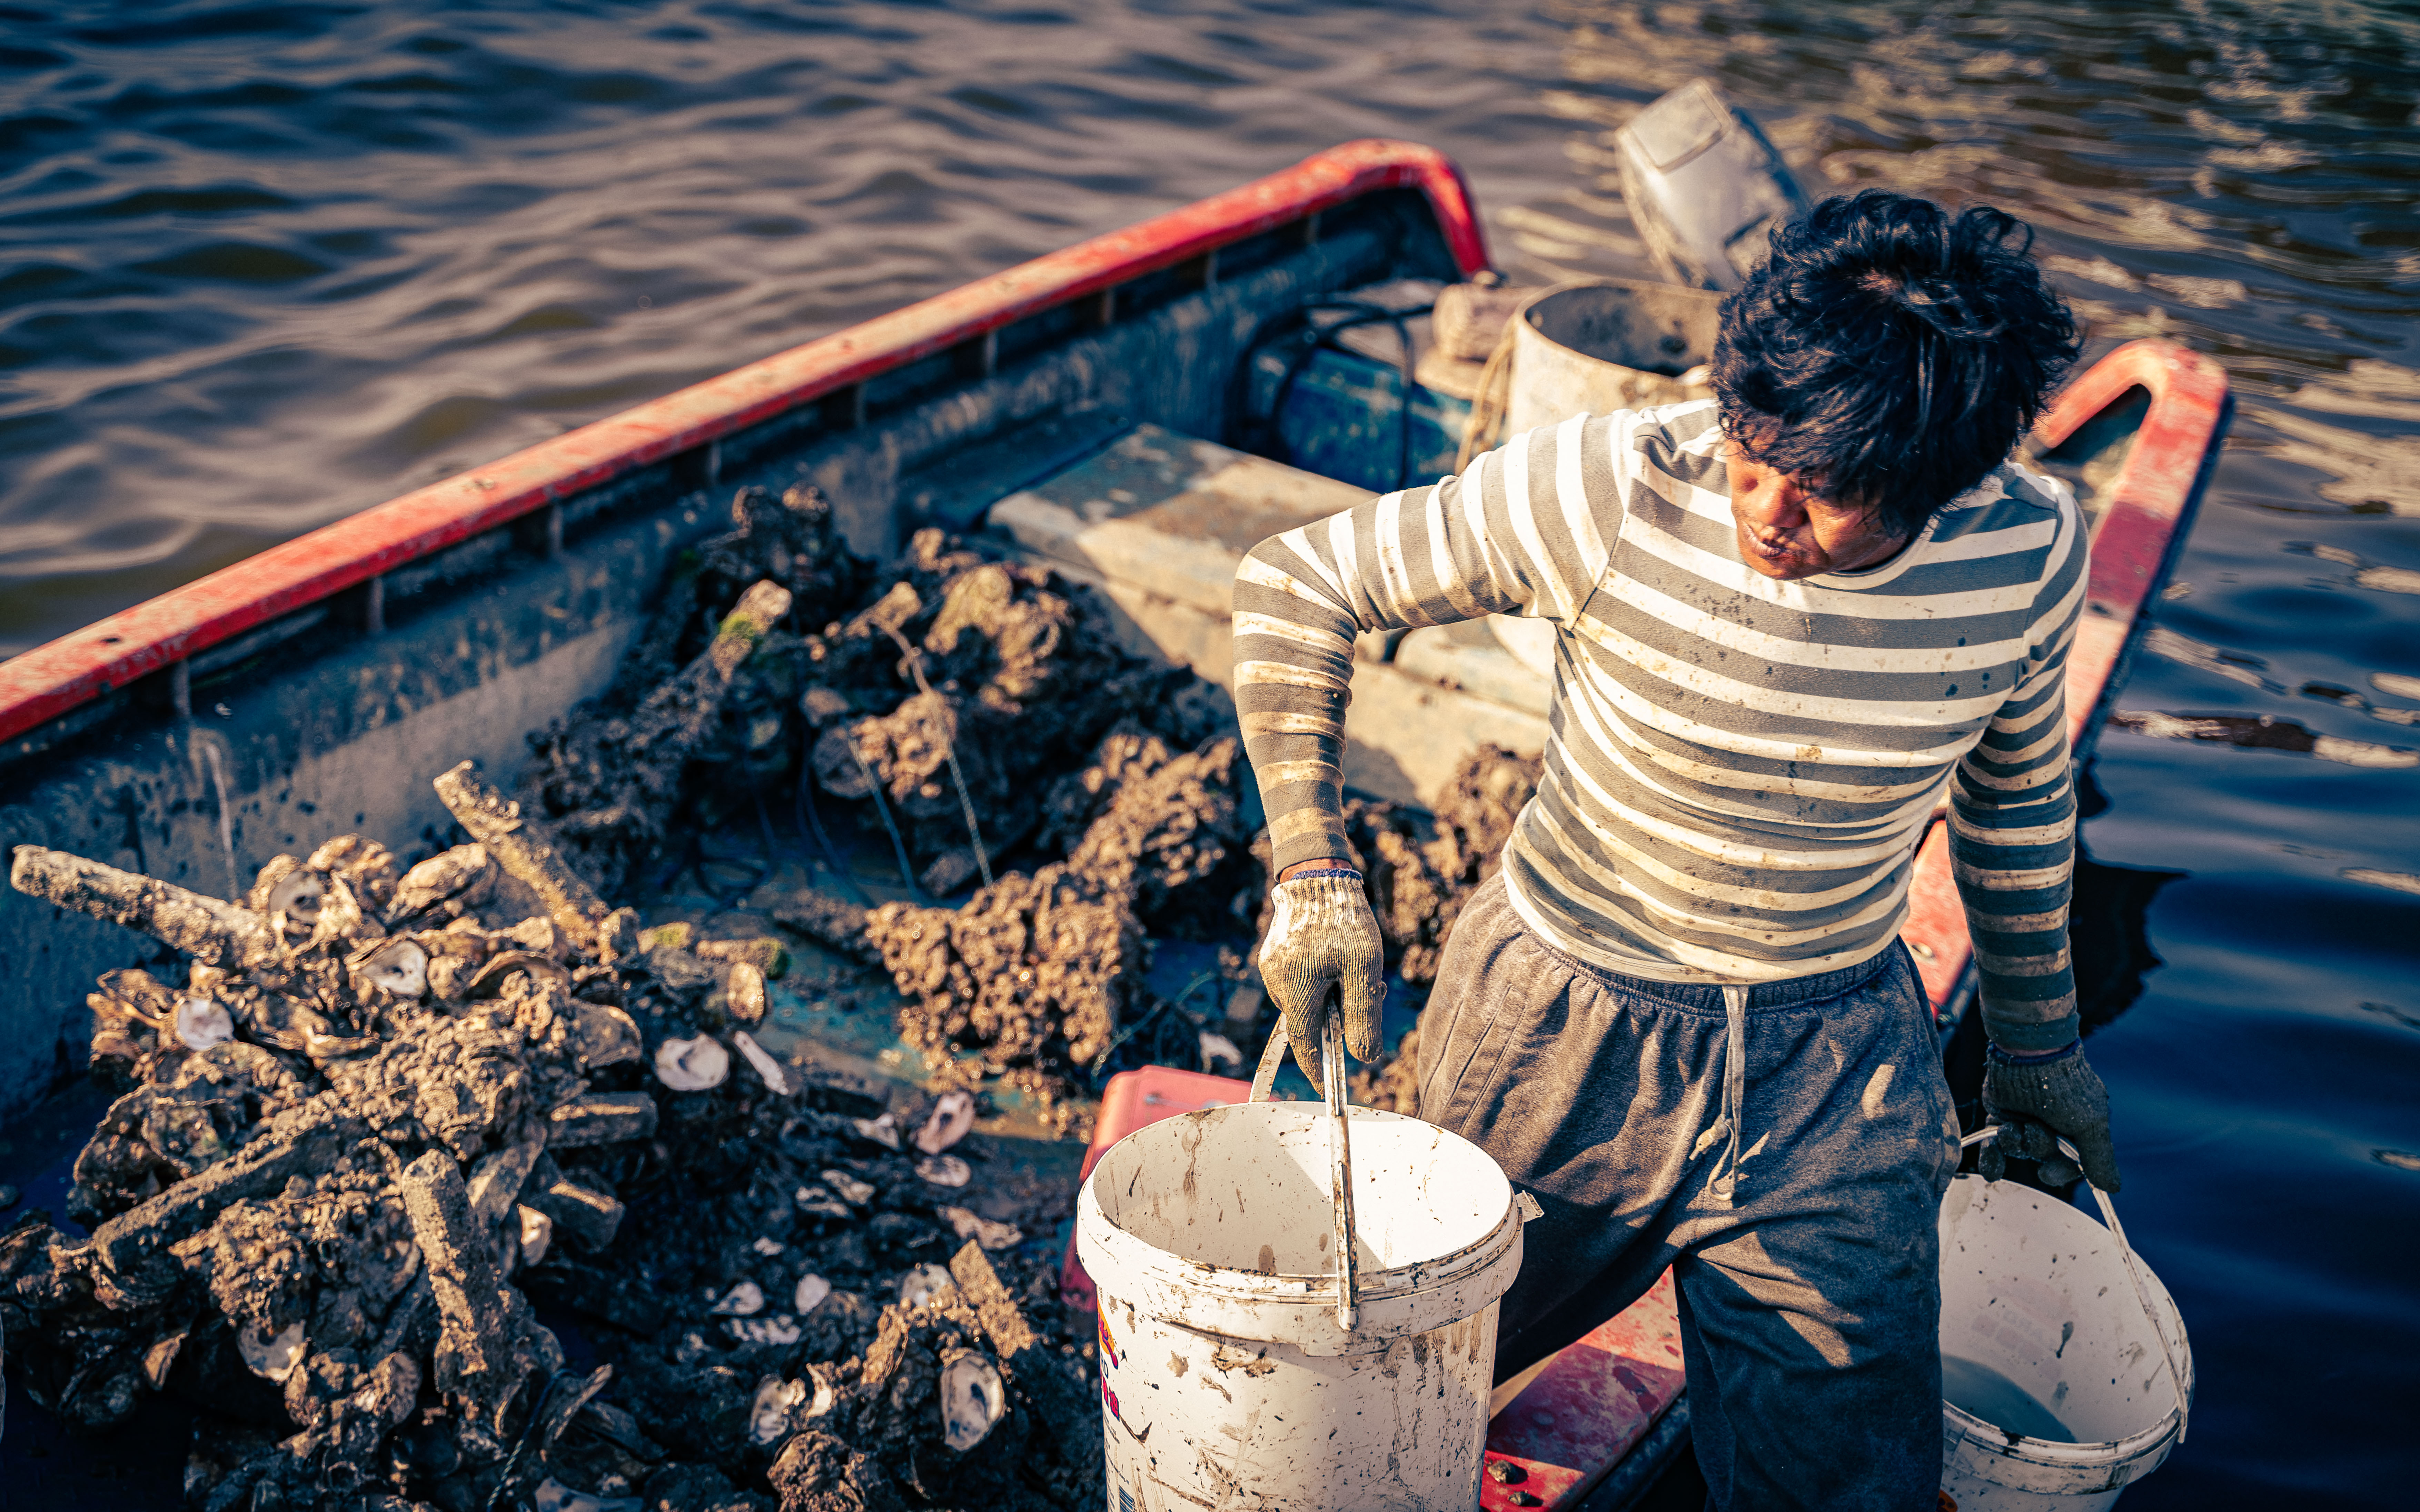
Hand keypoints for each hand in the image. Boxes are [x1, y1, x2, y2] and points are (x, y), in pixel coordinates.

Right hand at [1258, 870, 1384, 1087]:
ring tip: (1357, 968)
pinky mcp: (1274, 954)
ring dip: (1331, 997)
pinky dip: (1320, 981)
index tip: (1328, 1086)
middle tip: (1371, 994)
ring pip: (1304, 1000)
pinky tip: (1338, 956)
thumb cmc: (1345, 919)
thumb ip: (1363, 1015)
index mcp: (1296, 990)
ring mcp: (1272, 966)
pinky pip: (1297, 981)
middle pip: (1308, 1020)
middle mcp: (1276, 981)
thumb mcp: (1365, 969)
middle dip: (1338, 1019)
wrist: (1317, 873)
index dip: (1318, 1068)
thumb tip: (1363, 1057)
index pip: (1305, 1044)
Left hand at [1980, 1044, 2120, 1191]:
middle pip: (2042, 1157)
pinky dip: (1992, 1159)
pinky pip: (1995, 1144)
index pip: (2070, 1164)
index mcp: (2076, 1129)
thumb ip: (2097, 1157)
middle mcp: (2051, 1126)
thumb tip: (2112, 1189)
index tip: (2048, 1173)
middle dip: (2036, 1147)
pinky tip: (1991, 1172)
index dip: (2059, 1172)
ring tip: (2012, 1126)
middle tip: (2033, 1128)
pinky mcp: (2002, 1113)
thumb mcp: (2090, 1124)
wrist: (2028, 1053)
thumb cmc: (2065, 1087)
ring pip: (2018, 1151)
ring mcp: (2025, 1120)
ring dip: (2013, 1144)